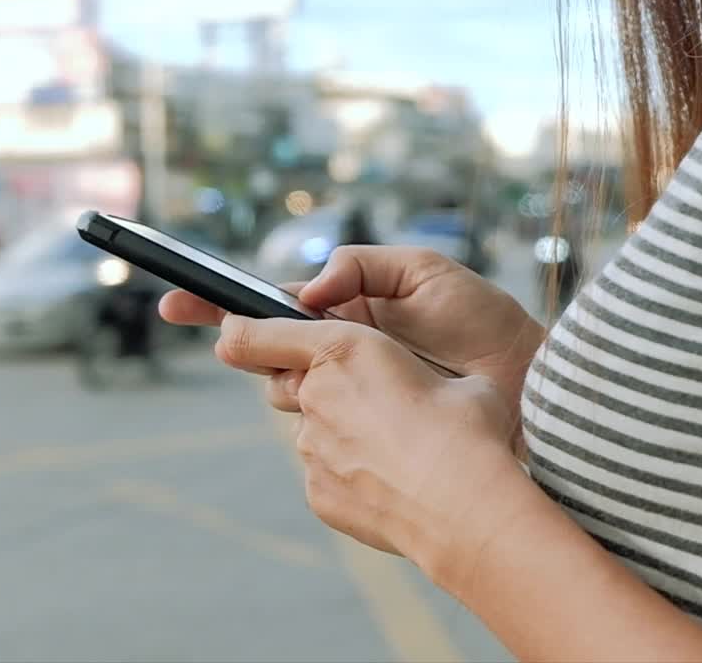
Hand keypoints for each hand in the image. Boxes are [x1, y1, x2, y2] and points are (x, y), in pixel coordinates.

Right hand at [160, 246, 542, 418]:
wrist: (527, 382)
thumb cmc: (482, 322)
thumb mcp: (424, 272)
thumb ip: (363, 267)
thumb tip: (309, 291)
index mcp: (344, 312)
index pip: (270, 308)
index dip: (218, 306)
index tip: (174, 303)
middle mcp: (338, 354)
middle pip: (266, 353)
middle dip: (258, 349)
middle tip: (289, 347)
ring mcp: (349, 396)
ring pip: (285, 393)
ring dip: (293, 382)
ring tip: (348, 375)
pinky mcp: (365, 434)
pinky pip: (319, 432)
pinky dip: (320, 421)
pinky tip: (357, 416)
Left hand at [214, 313, 521, 568]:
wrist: (467, 510)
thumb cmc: (471, 434)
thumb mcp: (458, 379)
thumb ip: (419, 373)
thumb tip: (431, 391)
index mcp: (345, 349)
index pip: (255, 334)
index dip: (239, 331)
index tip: (228, 332)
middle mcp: (315, 395)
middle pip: (293, 385)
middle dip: (322, 389)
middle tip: (376, 405)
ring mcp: (311, 449)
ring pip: (314, 432)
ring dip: (344, 435)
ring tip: (398, 452)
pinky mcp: (318, 493)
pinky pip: (326, 475)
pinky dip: (352, 475)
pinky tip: (393, 482)